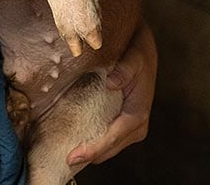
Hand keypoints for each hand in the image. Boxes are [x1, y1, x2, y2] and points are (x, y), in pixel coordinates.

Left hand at [66, 21, 155, 169]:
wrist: (144, 49)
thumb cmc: (138, 53)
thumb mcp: (134, 57)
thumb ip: (125, 69)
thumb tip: (112, 83)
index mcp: (138, 113)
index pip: (112, 137)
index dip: (93, 149)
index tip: (73, 156)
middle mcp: (137, 125)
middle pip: (110, 149)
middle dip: (90, 156)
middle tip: (65, 160)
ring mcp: (132, 127)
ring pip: (110, 147)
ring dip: (92, 152)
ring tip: (69, 156)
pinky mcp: (124, 123)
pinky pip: (109, 139)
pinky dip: (95, 143)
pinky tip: (78, 144)